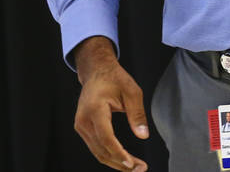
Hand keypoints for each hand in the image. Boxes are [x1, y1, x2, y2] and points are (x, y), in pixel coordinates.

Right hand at [72, 36, 148, 171]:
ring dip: (115, 162)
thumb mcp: (132, 91)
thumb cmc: (115, 79)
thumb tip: (143, 136)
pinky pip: (96, 146)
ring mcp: (81, 126)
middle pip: (101, 149)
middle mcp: (83, 121)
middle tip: (140, 169)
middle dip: (120, 162)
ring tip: (135, 167)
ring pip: (97, 151)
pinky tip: (124, 159)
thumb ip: (137, 114)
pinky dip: (109, 155)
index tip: (132, 164)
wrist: (97, 72)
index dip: (119, 153)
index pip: (106, 138)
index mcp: (95, 109)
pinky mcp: (83, 129)